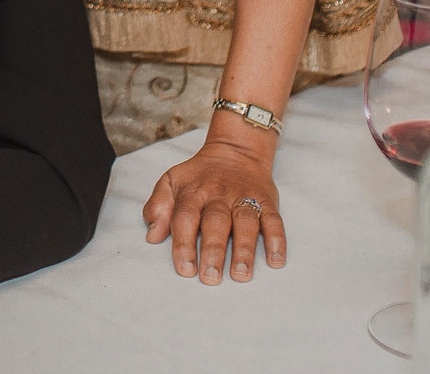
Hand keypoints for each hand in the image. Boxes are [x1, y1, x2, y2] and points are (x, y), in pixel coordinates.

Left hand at [142, 134, 285, 283]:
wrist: (235, 151)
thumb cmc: (199, 175)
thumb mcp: (171, 181)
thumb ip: (158, 206)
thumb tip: (152, 236)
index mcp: (193, 192)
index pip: (185, 218)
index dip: (184, 244)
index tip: (185, 270)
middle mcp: (219, 195)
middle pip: (216, 223)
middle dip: (213, 251)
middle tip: (211, 278)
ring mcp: (244, 197)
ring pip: (245, 222)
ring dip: (244, 249)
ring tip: (241, 275)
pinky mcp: (267, 201)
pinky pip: (274, 220)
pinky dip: (277, 240)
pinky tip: (276, 261)